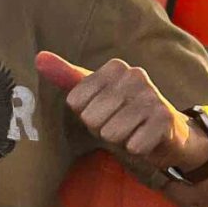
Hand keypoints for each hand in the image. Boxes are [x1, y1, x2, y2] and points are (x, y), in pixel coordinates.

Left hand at [36, 51, 202, 174]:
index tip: (107, 111)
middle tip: (122, 124)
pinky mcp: (165, 119)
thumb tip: (38, 58)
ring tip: (133, 131)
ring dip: (121, 140)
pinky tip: (147, 140)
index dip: (87, 115)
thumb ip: (67, 77)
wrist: (169, 132)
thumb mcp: (95, 94)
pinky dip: (137, 149)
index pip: (75, 102)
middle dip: (103, 130)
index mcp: (116, 67)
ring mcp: (153, 96)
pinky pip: (133, 146)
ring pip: (111, 133)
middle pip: (92, 119)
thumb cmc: (124, 113)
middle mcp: (136, 75)